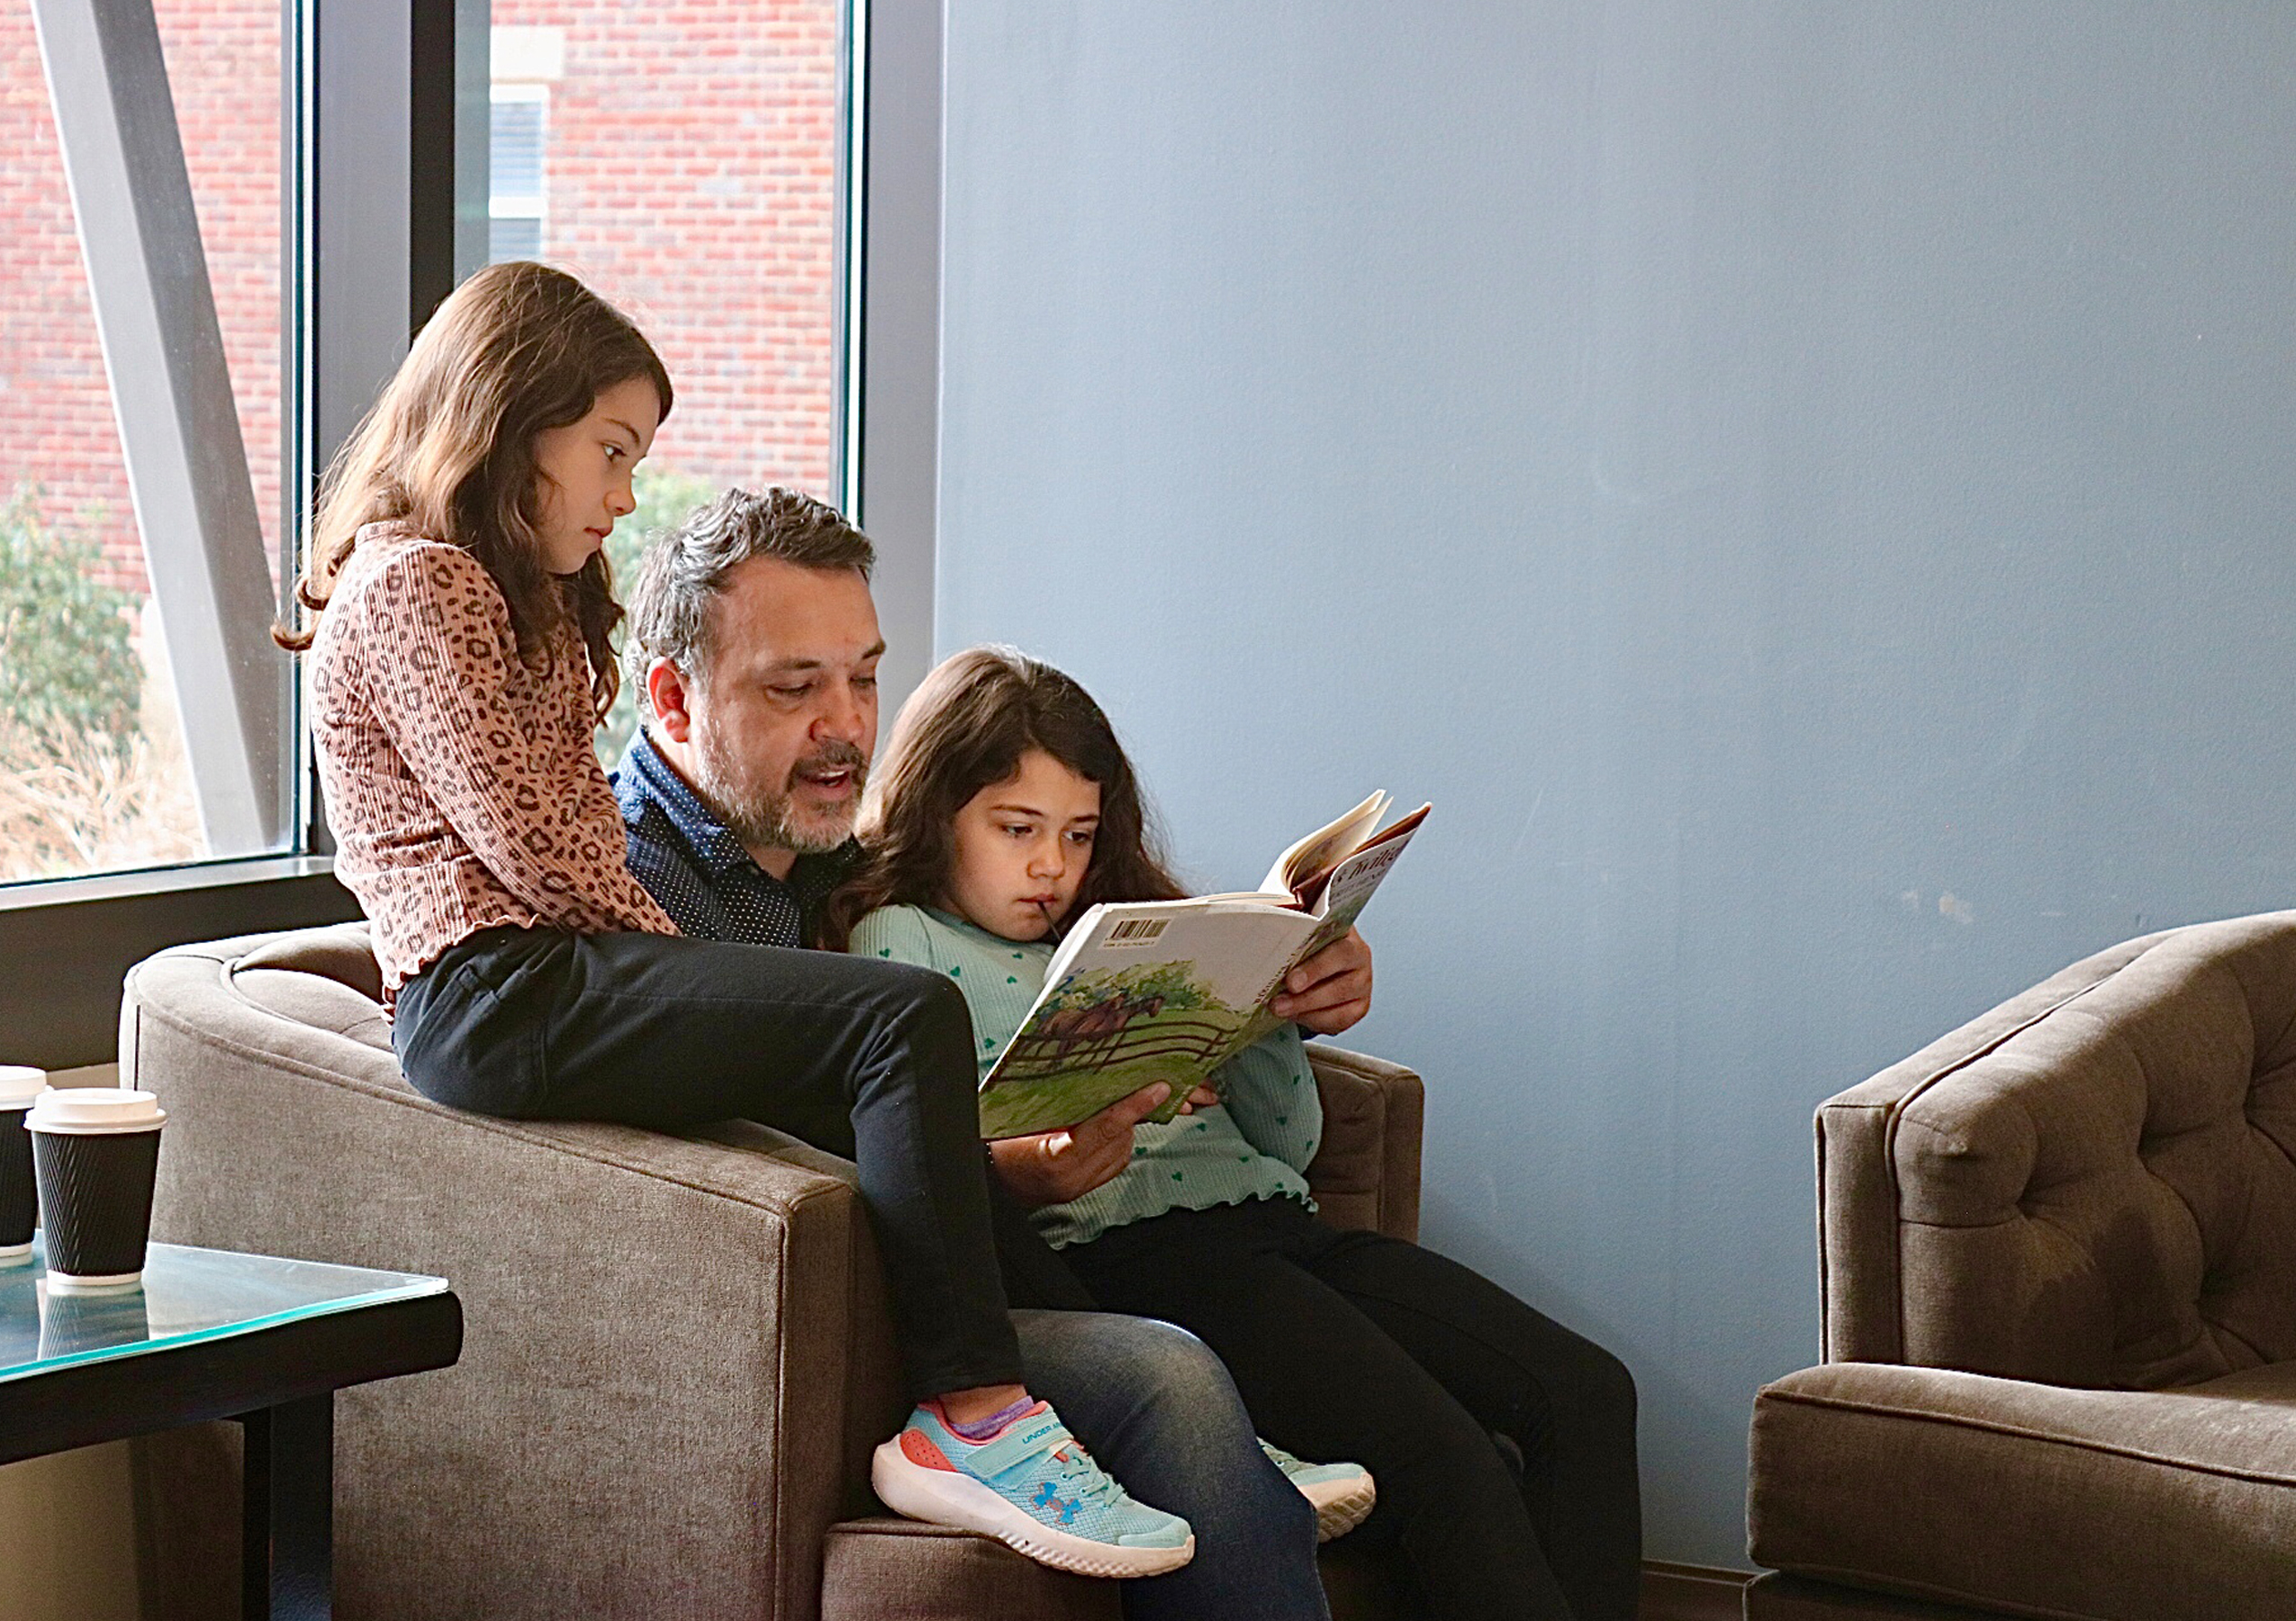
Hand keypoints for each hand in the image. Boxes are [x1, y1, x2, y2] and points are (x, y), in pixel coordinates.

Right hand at [989, 1083, 1171, 1206]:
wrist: (988, 1178)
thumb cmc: (998, 1141)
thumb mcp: (1023, 1115)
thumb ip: (1060, 1102)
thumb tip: (1100, 1077)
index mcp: (1054, 1158)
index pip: (1104, 1128)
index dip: (1133, 1106)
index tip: (1158, 1088)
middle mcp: (1072, 1179)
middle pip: (1120, 1138)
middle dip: (1137, 1111)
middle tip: (1153, 1084)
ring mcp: (1080, 1187)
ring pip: (1123, 1149)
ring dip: (1129, 1124)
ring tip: (1130, 1098)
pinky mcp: (1085, 1189)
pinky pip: (1116, 1159)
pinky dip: (1119, 1137)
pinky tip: (1113, 1122)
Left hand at [1270, 926, 1372, 1035]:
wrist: (1313, 957)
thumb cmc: (1305, 940)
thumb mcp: (1297, 928)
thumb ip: (1287, 924)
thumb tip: (1262, 925)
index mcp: (1347, 933)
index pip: (1339, 951)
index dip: (1316, 969)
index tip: (1291, 982)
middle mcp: (1360, 957)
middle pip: (1342, 982)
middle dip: (1307, 996)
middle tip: (1278, 1003)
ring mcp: (1363, 983)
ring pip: (1340, 1003)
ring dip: (1306, 1009)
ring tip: (1280, 1009)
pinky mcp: (1360, 1006)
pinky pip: (1340, 1019)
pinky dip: (1315, 1020)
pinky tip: (1295, 1015)